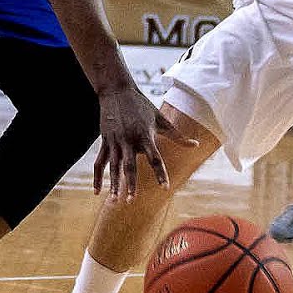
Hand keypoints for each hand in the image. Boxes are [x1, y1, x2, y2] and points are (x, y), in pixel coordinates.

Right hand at [92, 86, 196, 201]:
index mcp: (145, 135)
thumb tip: (196, 145)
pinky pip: (99, 163)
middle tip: (132, 201)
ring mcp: (115, 141)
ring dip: (113, 184)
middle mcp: (129, 139)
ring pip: (113, 167)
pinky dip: (98, 177)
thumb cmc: (142, 105)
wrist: (117, 90)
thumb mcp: (161, 119)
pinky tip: (97, 192)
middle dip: (130, 184)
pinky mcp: (104, 141)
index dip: (160, 173)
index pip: (155, 158)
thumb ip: (178, 136)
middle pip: (130, 166)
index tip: (165, 188)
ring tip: (114, 202)